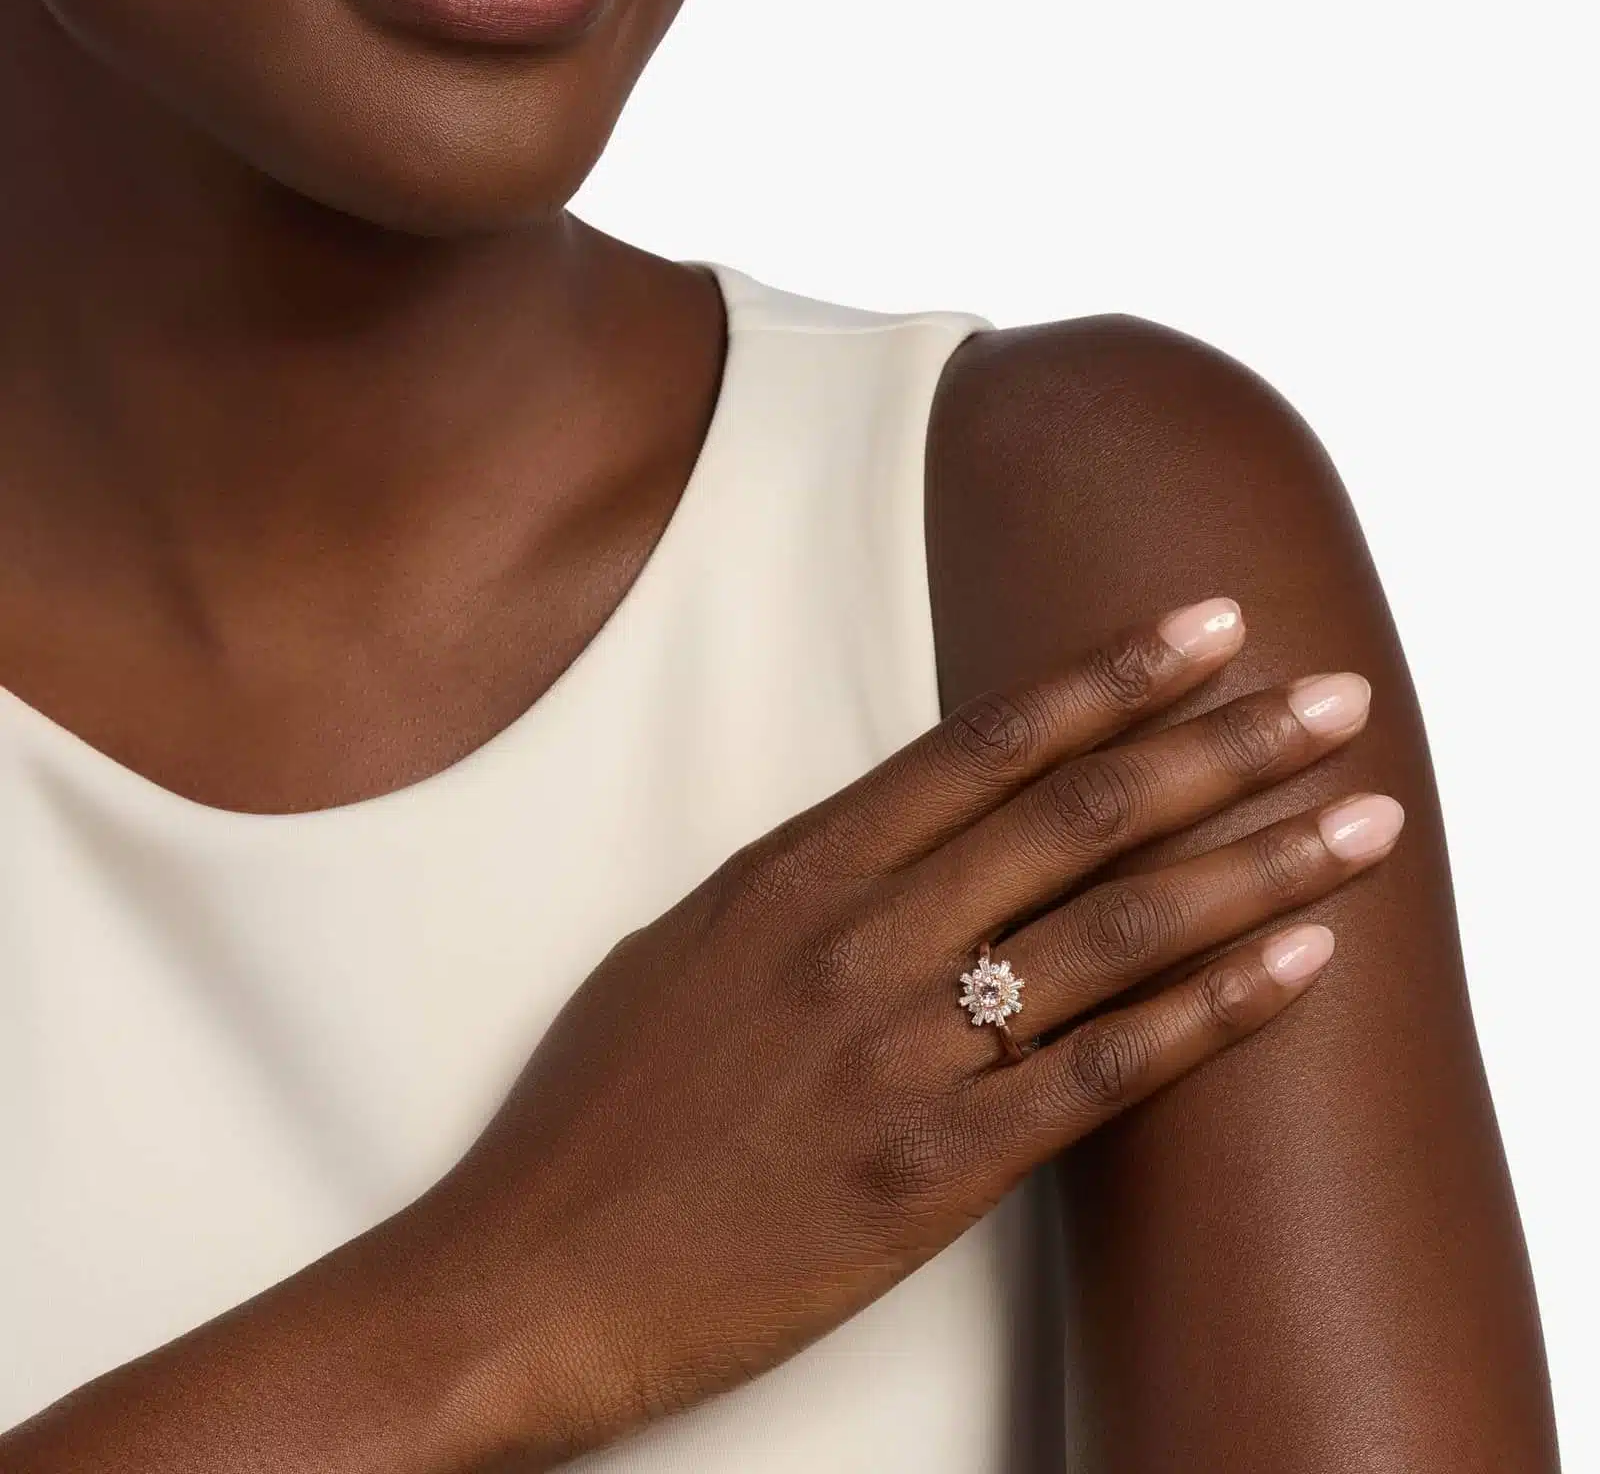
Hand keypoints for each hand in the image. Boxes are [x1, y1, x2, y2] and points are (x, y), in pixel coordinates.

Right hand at [420, 597, 1403, 1466]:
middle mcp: (859, 937)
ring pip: (1117, 928)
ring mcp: (899, 1050)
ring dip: (1258, 863)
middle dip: (1224, 744)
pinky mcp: (931, 1172)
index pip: (984, 744)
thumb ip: (804, 883)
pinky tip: (1300, 964)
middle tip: (1334, 695)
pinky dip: (1216, 1011)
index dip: (1110, 677)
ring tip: (1363, 819)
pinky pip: (1105, 1073)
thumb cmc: (598, 1113)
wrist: (528, 1274)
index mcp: (794, 871)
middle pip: (1079, 812)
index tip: (1206, 626)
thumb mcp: (690, 949)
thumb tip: (899, 838)